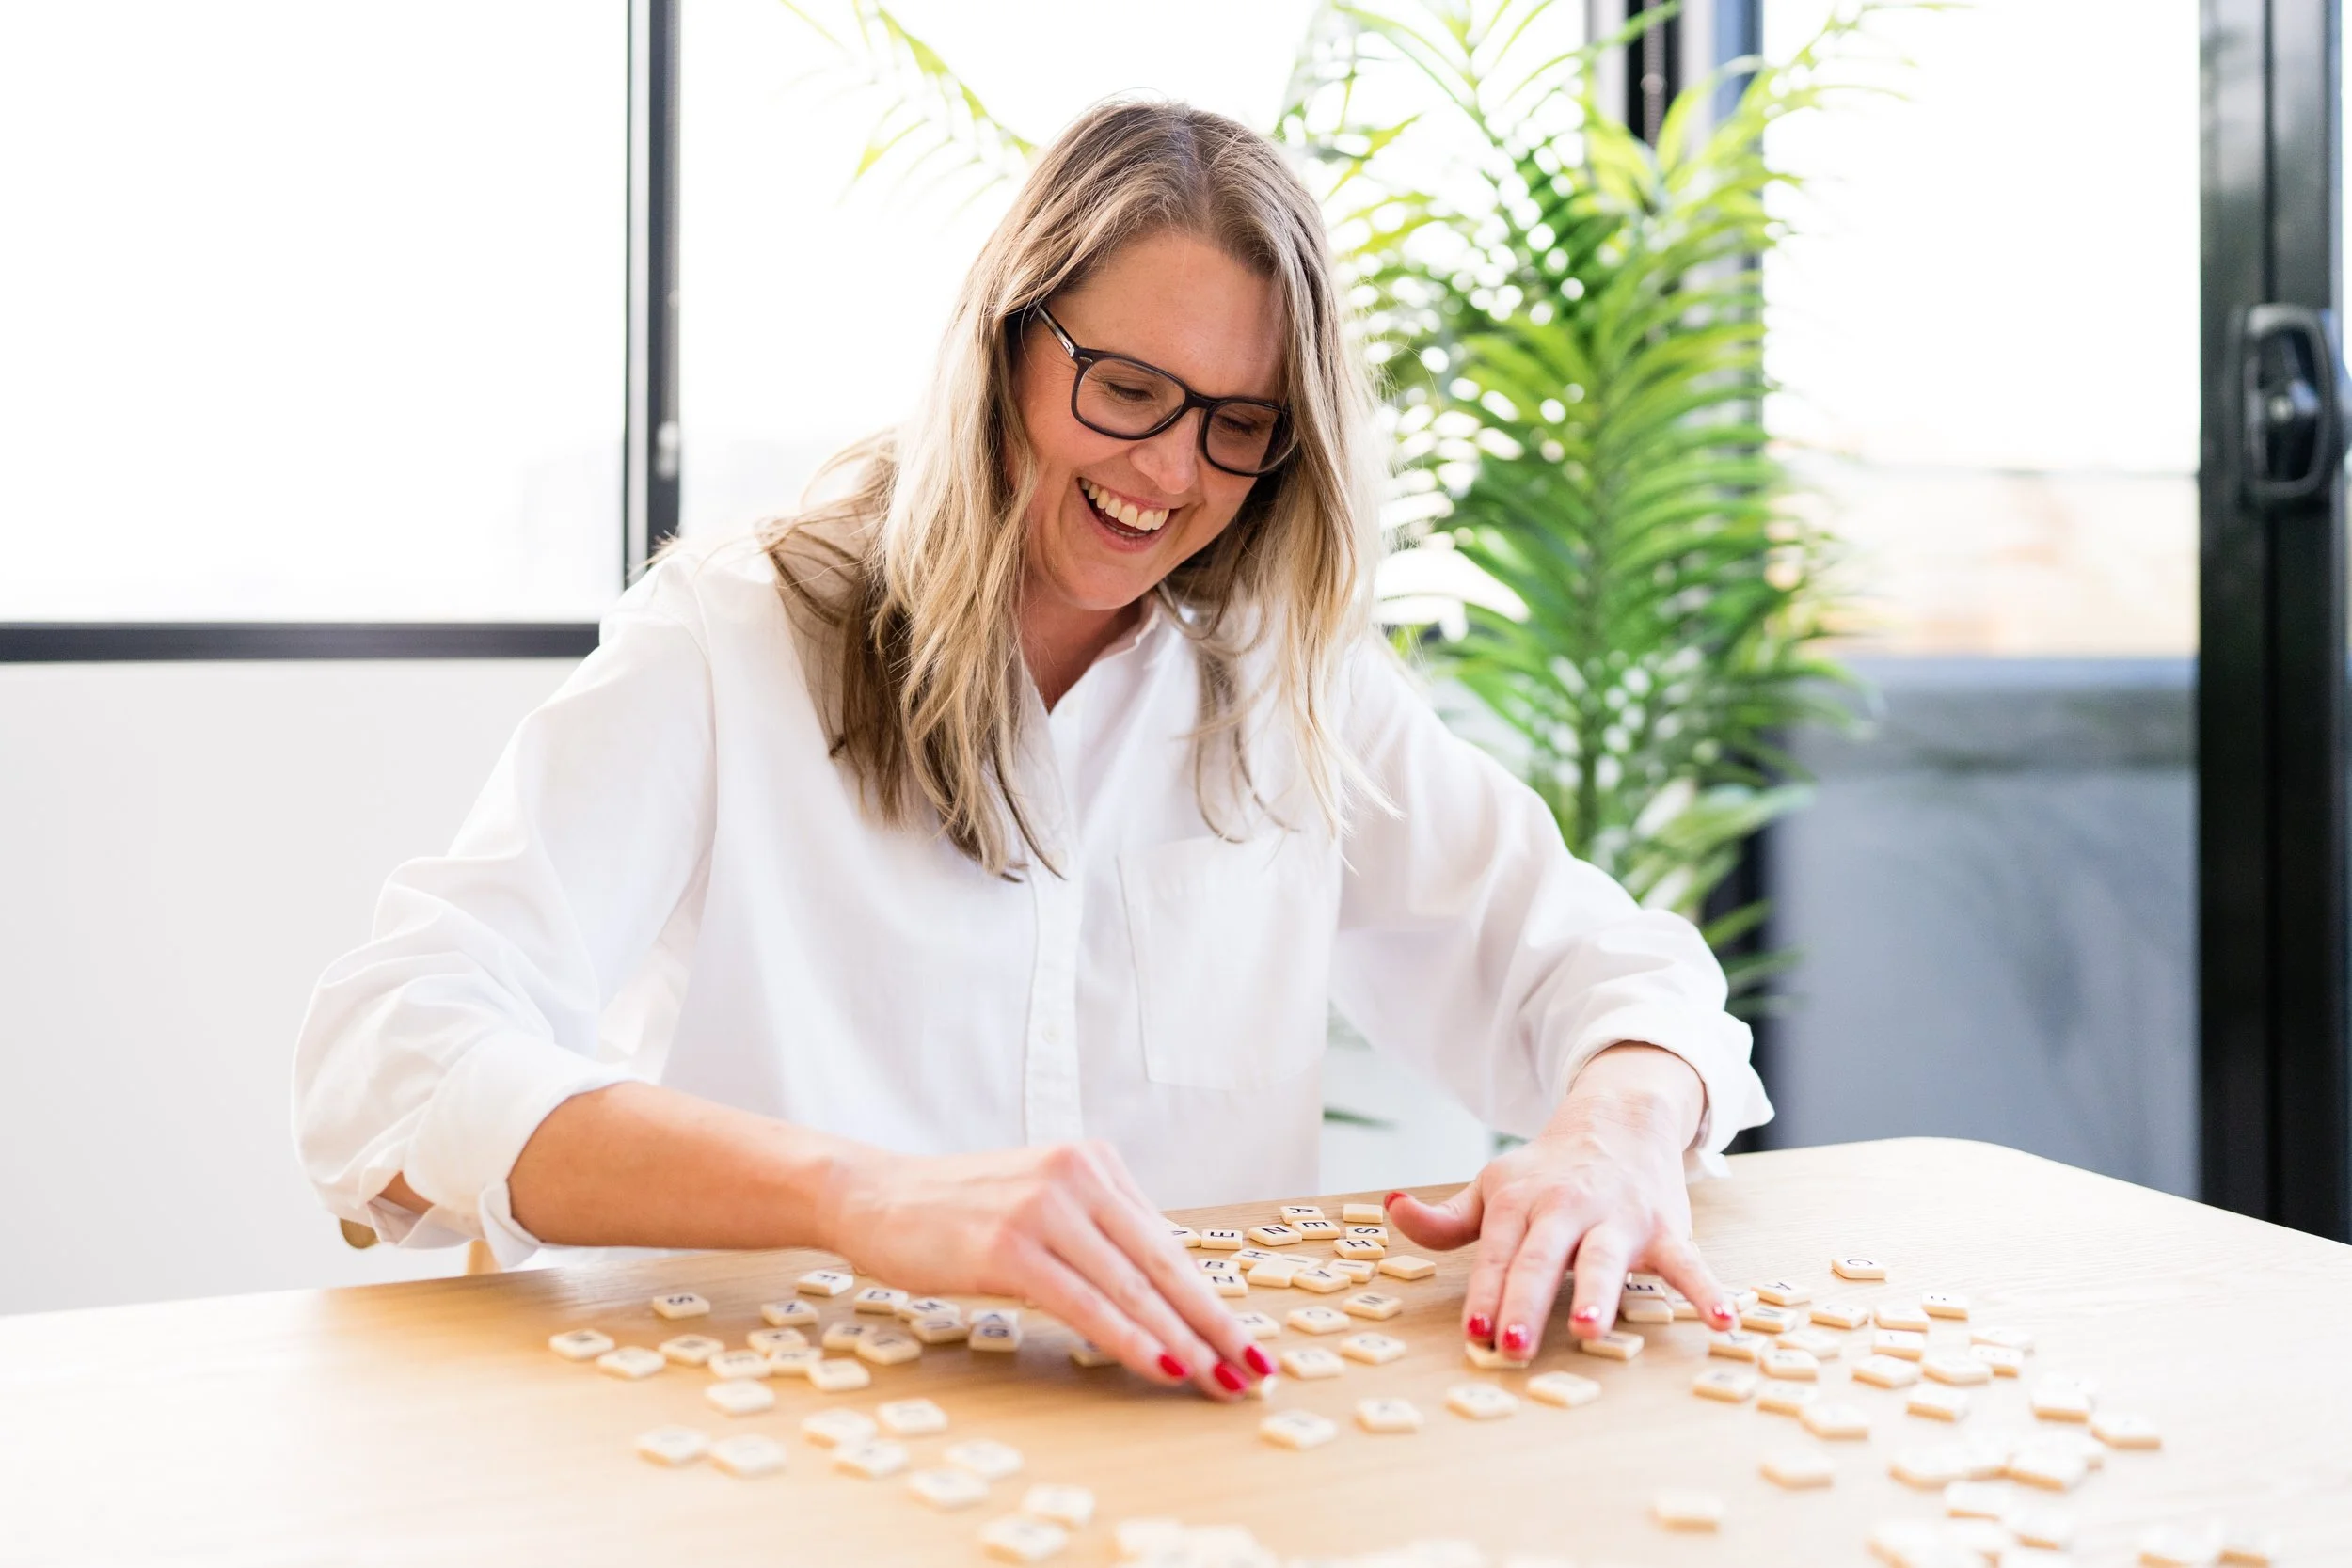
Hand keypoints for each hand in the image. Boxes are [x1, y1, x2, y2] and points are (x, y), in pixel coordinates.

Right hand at [814, 1139, 1271, 1399]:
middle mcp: (1077, 1176)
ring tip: (1216, 1378)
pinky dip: (1128, 1337)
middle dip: (1213, 1322)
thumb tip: (1165, 1294)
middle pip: (1163, 1262)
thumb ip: (1098, 1235)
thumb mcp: (1042, 1205)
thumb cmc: (959, 1212)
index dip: (1209, 1296)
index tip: (1243, 1340)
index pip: (1165, 1241)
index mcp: (1094, 1163)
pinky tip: (1160, 1364)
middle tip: (1252, 1368)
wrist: (876, 1196)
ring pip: (1131, 1285)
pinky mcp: (1010, 1244)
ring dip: (1181, 1339)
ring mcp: (1044, 1207)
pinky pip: (1084, 1302)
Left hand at [1385, 1043, 1740, 1357]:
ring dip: (1596, 1293)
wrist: (1619, 1117)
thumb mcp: (1491, 1186)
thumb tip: (1392, 1210)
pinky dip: (1706, 1290)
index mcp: (1519, 1203)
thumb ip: (1445, 1218)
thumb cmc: (1547, 1171)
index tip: (1475, 1332)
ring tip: (1587, 1328)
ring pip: (1604, 1258)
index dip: (1485, 1293)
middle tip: (1512, 1346)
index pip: (1496, 1253)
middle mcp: (1566, 1208)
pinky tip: (1721, 1320)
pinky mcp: (1665, 1228)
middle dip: (1525, 1302)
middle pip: (1541, 1259)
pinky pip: (1688, 1262)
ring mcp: (1618, 1218)